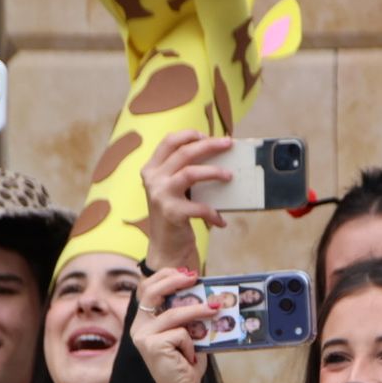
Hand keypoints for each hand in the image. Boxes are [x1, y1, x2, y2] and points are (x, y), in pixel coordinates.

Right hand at [130, 269, 217, 382]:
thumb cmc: (186, 364)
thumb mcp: (187, 334)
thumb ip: (187, 315)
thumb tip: (204, 292)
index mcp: (144, 322)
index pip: (147, 289)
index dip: (164, 276)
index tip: (185, 271)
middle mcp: (138, 327)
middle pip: (151, 292)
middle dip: (174, 280)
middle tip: (195, 276)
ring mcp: (143, 336)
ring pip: (174, 315)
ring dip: (198, 311)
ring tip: (215, 310)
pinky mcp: (152, 345)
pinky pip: (181, 333)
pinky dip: (191, 344)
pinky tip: (189, 357)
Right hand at [139, 131, 233, 270]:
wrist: (165, 247)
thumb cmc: (174, 214)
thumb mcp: (172, 189)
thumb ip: (183, 171)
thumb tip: (215, 153)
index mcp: (151, 169)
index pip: (168, 141)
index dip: (189, 135)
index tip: (207, 135)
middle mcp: (153, 179)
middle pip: (184, 152)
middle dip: (209, 145)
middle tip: (228, 144)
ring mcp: (161, 196)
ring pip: (190, 173)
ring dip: (214, 172)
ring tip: (230, 176)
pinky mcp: (172, 213)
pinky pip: (200, 207)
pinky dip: (213, 213)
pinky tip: (220, 220)